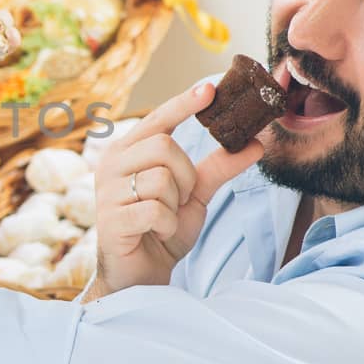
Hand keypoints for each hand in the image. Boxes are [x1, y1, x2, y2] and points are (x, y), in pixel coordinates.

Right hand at [91, 81, 262, 295]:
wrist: (141, 275)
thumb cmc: (162, 230)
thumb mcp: (195, 195)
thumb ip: (218, 168)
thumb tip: (256, 143)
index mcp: (128, 152)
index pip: (158, 119)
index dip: (183, 103)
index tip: (210, 88)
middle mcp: (111, 165)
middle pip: (163, 146)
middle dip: (184, 175)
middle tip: (180, 198)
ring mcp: (107, 193)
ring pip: (161, 179)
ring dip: (175, 204)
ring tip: (164, 218)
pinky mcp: (111, 220)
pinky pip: (156, 211)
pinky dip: (167, 225)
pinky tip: (155, 233)